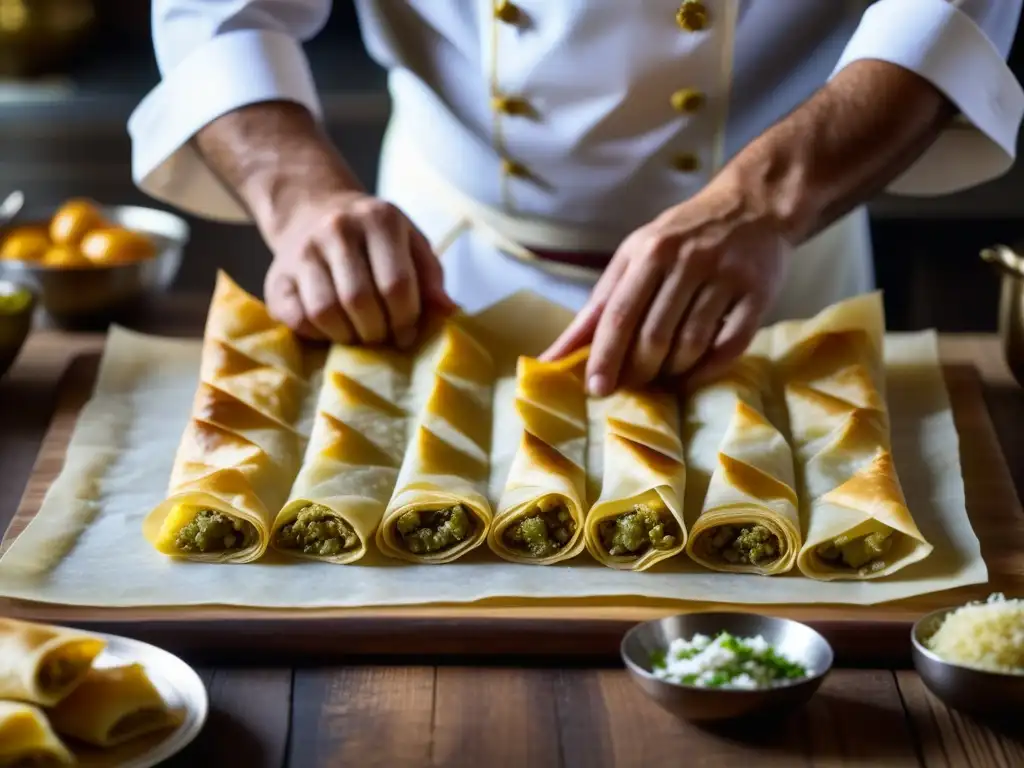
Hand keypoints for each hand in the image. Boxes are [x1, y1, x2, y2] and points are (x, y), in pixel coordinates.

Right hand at [263, 191, 453, 347]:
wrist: (313, 210)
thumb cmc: (374, 238)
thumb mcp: (411, 243)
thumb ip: (431, 277)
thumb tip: (447, 311)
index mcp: (379, 219)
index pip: (396, 284)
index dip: (406, 319)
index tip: (408, 335)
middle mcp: (337, 229)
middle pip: (360, 301)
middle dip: (378, 332)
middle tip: (384, 338)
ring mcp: (303, 250)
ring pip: (326, 312)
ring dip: (349, 337)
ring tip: (360, 335)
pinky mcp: (277, 276)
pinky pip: (298, 320)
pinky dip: (319, 335)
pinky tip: (333, 329)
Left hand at [542, 185, 789, 393]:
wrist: (752, 205)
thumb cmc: (680, 238)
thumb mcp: (634, 257)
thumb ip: (599, 306)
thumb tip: (556, 355)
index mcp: (650, 251)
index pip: (620, 313)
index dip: (605, 356)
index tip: (596, 389)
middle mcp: (688, 261)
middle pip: (655, 335)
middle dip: (639, 371)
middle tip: (632, 386)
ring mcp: (726, 277)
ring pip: (691, 345)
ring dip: (672, 372)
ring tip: (662, 378)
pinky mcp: (758, 294)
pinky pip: (730, 346)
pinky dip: (708, 369)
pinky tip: (694, 375)